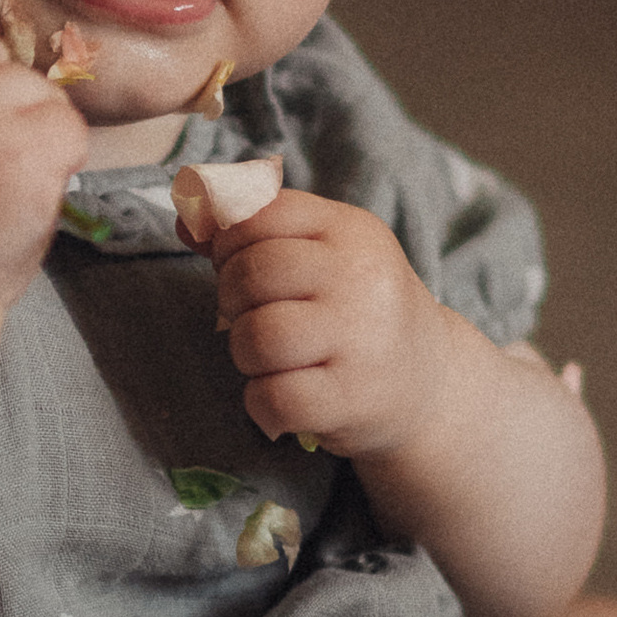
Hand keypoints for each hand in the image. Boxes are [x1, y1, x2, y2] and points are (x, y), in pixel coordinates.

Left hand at [208, 190, 461, 456]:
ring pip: (258, 337)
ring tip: (271, 360)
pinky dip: (261, 405)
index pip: (262, 211)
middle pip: (253, 272)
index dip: (229, 239)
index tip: (241, 264)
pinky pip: (274, 398)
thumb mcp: (320, 256)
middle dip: (232, 297)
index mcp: (350, 231)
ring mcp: (360, 339)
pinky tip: (280, 399)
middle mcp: (360, 278)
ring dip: (245, 354)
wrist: (430, 381)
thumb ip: (250, 234)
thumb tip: (186, 219)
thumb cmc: (356, 311)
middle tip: (254, 315)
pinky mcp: (353, 398)